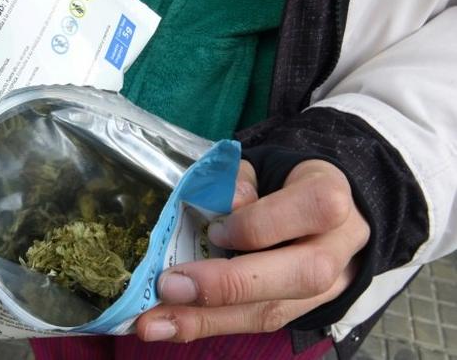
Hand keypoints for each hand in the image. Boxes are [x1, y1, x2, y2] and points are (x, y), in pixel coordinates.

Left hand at [136, 159, 369, 341]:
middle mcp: (339, 246)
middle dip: (230, 284)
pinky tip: (167, 325)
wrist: (311, 212)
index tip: (217, 229)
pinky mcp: (299, 311)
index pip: (314, 207)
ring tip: (154, 321)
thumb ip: (240, 179)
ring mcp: (327, 286)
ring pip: (276, 311)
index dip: (262, 223)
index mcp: (330, 194)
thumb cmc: (275, 184)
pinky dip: (207, 325)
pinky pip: (256, 324)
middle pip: (304, 273)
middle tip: (170, 286)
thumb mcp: (259, 167)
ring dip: (207, 318)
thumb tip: (224, 200)